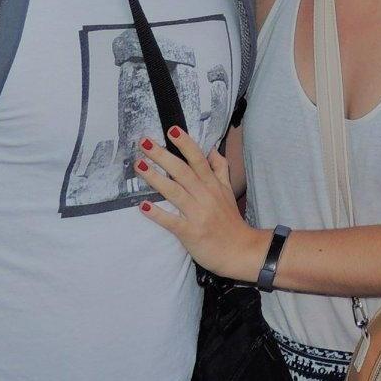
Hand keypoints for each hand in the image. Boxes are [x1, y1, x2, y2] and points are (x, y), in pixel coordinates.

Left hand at [136, 127, 268, 282]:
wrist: (241, 250)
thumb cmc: (230, 222)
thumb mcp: (229, 192)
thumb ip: (220, 170)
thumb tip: (213, 150)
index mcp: (213, 185)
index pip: (198, 159)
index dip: (185, 144)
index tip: (172, 130)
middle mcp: (205, 196)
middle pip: (183, 171)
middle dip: (163, 156)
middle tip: (145, 142)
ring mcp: (198, 214)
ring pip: (175, 192)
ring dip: (156, 178)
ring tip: (139, 166)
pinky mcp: (191, 232)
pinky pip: (173, 222)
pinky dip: (159, 214)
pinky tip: (144, 206)